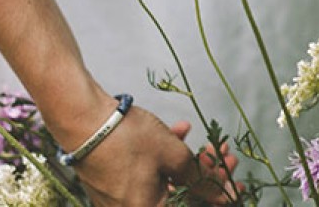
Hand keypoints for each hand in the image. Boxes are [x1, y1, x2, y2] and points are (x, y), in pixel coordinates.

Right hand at [50, 93, 238, 206]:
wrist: (83, 121)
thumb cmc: (125, 140)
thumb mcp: (172, 155)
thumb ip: (198, 177)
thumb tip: (219, 192)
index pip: (191, 205)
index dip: (217, 193)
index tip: (234, 180)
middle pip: (179, 195)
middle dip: (204, 173)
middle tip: (222, 156)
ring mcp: (120, 199)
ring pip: (165, 181)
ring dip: (186, 161)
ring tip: (202, 142)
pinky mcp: (112, 182)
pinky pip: (146, 173)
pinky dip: (163, 157)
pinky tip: (177, 132)